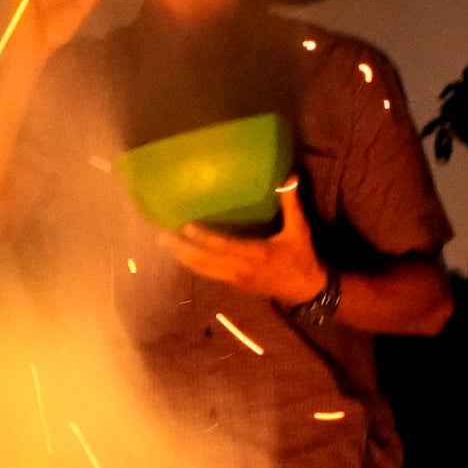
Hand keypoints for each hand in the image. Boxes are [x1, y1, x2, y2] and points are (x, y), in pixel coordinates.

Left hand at [158, 174, 326, 300]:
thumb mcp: (300, 230)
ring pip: (203, 270)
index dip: (204, 238)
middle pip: (205, 261)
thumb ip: (292, 203)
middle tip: (161, 236)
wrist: (306, 290)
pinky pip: (209, 274)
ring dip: (183, 258)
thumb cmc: (302, 258)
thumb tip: (290, 176)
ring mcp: (236, 279)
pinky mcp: (235, 285)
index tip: (186, 225)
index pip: (224, 246)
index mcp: (256, 253)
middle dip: (182, 249)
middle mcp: (241, 269)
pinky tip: (182, 256)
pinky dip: (193, 265)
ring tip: (165, 244)